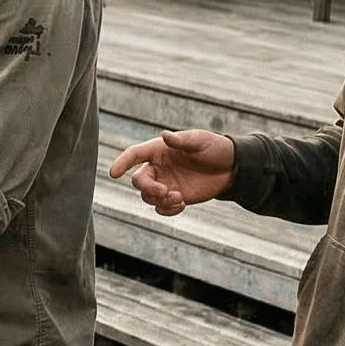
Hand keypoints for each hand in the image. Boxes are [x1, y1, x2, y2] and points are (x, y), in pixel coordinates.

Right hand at [106, 128, 235, 216]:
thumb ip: (182, 140)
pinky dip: (167, 210)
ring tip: (179, 198)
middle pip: (138, 181)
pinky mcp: (175, 197)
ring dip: (160, 200)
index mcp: (158, 150)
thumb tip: (165, 135)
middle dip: (148, 188)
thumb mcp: (200, 140)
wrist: (231, 168)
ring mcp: (165, 183)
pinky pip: (160, 208)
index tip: (113, 174)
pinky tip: (182, 205)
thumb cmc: (214, 148)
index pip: (133, 155)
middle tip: (165, 191)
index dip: (121, 163)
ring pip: (147, 197)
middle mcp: (158, 168)